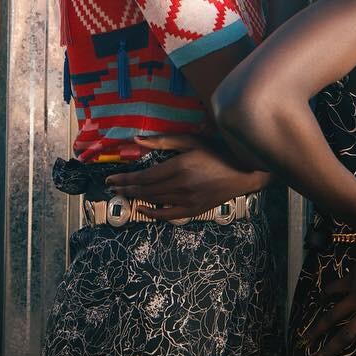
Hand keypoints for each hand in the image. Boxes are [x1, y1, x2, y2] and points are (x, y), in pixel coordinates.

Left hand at [104, 134, 269, 219]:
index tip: (111, 178)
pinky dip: (152, 213)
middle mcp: (182, 186)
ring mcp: (188, 200)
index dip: (126, 178)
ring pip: (155, 201)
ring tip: (122, 194)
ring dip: (135, 198)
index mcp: (180, 167)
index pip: (145, 176)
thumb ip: (163, 142)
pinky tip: (141, 208)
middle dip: (126, 188)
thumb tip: (137, 140)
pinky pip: (168, 215)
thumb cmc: (218, 152)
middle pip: (146, 190)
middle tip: (111, 187)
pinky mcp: (194, 210)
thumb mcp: (192, 141)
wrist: (245, 172)